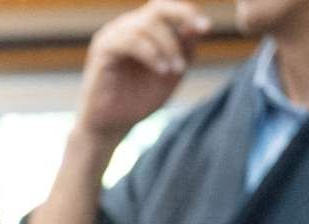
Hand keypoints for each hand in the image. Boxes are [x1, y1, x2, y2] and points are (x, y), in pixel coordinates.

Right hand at [77, 0, 210, 141]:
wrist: (111, 126)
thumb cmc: (139, 99)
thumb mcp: (171, 72)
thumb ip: (184, 50)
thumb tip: (197, 27)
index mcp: (142, 29)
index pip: (166, 8)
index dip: (187, 12)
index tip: (206, 28)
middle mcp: (126, 27)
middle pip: (157, 7)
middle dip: (183, 16)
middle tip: (200, 33)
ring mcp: (112, 36)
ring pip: (146, 25)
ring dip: (168, 46)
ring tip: (177, 70)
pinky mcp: (102, 49)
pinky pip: (131, 41)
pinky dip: (151, 54)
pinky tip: (162, 70)